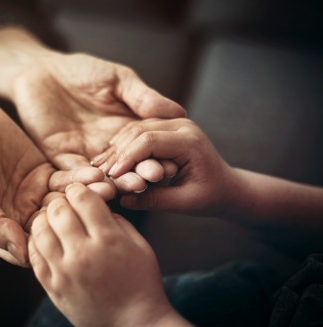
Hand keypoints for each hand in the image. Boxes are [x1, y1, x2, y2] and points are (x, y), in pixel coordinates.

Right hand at [0, 96, 96, 266]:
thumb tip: (22, 253)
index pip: (29, 248)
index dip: (52, 245)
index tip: (75, 237)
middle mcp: (18, 215)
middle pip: (53, 226)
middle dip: (77, 220)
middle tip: (101, 212)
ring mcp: (33, 194)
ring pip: (63, 203)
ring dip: (84, 198)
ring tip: (107, 190)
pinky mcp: (43, 172)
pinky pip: (65, 179)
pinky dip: (80, 177)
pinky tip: (97, 174)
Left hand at [12, 53, 185, 195]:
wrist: (42, 71)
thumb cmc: (82, 71)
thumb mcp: (118, 80)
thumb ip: (143, 97)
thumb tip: (179, 112)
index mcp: (127, 130)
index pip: (146, 149)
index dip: (157, 157)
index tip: (170, 165)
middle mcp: (110, 148)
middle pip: (127, 167)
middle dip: (139, 174)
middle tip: (150, 179)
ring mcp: (85, 155)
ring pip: (102, 175)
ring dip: (115, 182)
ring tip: (127, 186)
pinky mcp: (60, 157)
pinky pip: (72, 172)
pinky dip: (83, 177)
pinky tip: (95, 179)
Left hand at [29, 183, 177, 326]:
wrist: (133, 324)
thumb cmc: (141, 283)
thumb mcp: (139, 245)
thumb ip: (116, 220)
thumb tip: (94, 205)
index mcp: (107, 240)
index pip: (82, 198)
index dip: (79, 189)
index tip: (79, 192)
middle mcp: (82, 254)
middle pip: (58, 210)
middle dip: (61, 200)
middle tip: (65, 204)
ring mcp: (64, 272)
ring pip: (39, 229)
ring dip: (45, 218)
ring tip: (53, 220)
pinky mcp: (52, 287)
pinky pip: (33, 255)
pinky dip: (35, 240)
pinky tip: (45, 239)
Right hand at [105, 118, 238, 215]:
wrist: (227, 186)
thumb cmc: (211, 197)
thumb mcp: (185, 203)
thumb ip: (155, 200)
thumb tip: (123, 200)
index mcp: (190, 141)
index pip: (149, 141)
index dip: (126, 158)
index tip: (111, 175)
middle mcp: (182, 125)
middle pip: (139, 130)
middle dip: (117, 152)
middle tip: (100, 171)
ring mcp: (174, 123)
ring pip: (136, 127)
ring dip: (117, 146)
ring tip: (100, 165)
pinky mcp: (166, 127)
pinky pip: (139, 130)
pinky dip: (123, 143)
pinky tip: (109, 158)